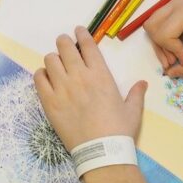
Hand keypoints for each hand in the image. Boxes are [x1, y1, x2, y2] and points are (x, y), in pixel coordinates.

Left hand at [34, 27, 146, 150]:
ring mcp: (62, 88)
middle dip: (64, 42)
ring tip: (56, 63)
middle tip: (64, 44)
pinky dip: (41, 74)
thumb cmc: (119, 130)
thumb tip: (143, 83)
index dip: (81, 34)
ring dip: (53, 58)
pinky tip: (46, 78)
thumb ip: (136, 93)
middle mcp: (79, 76)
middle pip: (65, 47)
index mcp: (101, 75)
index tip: (78, 31)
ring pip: (50, 60)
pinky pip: (39, 78)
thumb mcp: (133, 110)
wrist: (101, 151)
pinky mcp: (49, 101)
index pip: (87, 45)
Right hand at [143, 0, 182, 77]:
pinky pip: (160, 20)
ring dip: (160, 43)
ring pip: (152, 23)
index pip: (164, 33)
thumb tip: (171, 74)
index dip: (173, 51)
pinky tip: (176, 47)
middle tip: (175, 61)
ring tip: (175, 56)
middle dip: (161, 47)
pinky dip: (164, 36)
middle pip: (152, 27)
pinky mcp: (178, 3)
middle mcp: (178, 0)